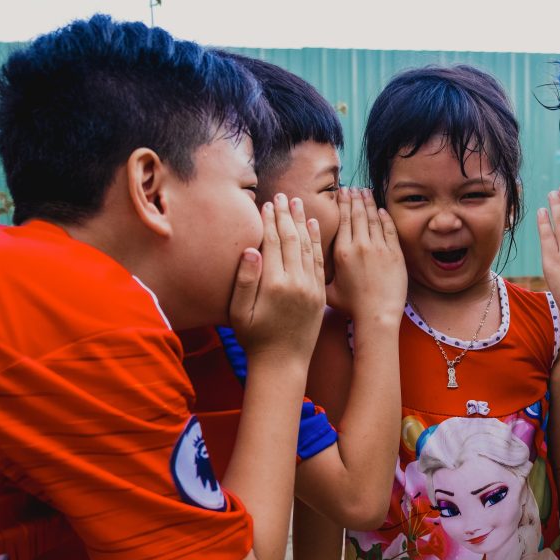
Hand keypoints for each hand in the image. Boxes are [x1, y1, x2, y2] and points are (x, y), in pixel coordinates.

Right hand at [228, 193, 326, 361]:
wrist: (283, 364)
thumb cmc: (255, 339)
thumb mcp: (240, 313)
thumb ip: (244, 281)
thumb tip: (251, 249)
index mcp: (274, 284)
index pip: (273, 243)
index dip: (270, 221)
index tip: (267, 203)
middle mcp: (296, 282)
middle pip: (291, 239)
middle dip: (286, 215)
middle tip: (283, 195)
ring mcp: (311, 287)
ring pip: (307, 246)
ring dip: (302, 222)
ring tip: (297, 203)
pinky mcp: (320, 293)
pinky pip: (320, 260)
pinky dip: (316, 241)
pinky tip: (314, 226)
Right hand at [326, 188, 406, 321]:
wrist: (377, 315)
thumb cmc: (352, 307)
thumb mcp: (328, 291)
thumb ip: (321, 274)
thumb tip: (308, 265)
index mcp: (342, 252)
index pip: (343, 220)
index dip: (343, 204)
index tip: (341, 193)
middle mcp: (360, 245)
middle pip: (357, 214)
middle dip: (355, 198)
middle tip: (352, 187)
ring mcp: (380, 248)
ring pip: (373, 218)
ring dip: (369, 203)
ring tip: (365, 192)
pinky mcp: (395, 254)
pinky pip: (389, 229)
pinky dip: (385, 218)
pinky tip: (381, 210)